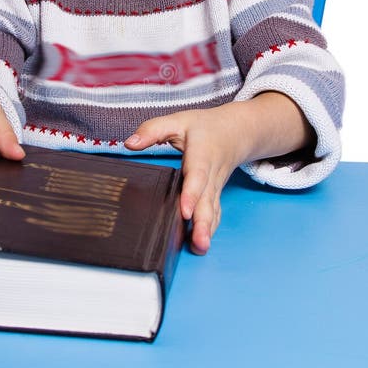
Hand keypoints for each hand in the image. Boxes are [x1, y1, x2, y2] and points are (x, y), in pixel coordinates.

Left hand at [124, 94, 313, 254]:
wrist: (237, 132)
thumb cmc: (205, 127)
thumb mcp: (178, 120)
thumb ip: (153, 129)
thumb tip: (130, 143)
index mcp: (202, 155)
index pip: (197, 176)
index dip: (192, 194)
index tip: (185, 211)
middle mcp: (211, 175)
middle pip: (207, 201)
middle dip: (202, 223)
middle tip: (198, 243)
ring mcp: (215, 188)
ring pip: (212, 211)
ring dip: (207, 231)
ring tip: (200, 248)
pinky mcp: (215, 196)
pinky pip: (214, 214)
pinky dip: (209, 229)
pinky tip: (201, 244)